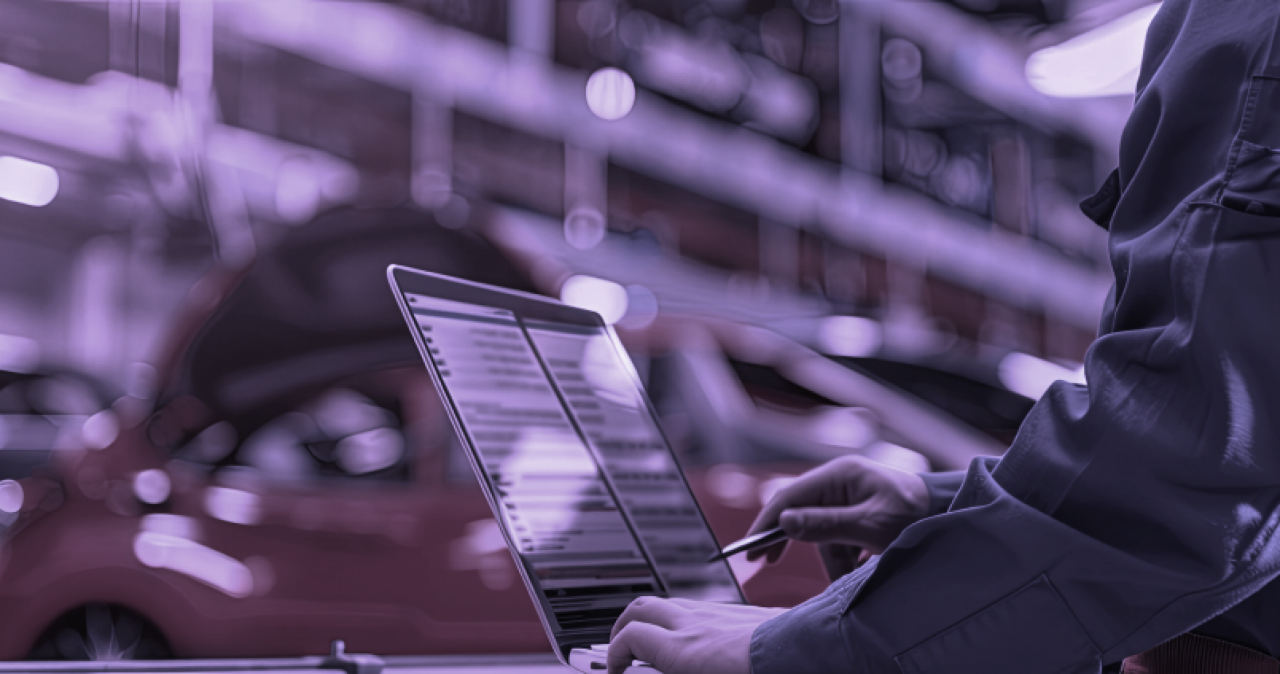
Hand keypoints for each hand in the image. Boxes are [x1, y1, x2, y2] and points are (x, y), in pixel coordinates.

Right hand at [608, 597, 785, 673]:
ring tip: (654, 643)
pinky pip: (700, 607)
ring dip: (653, 620)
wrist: (813, 657)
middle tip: (622, 649)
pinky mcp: (742, 611)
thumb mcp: (703, 673)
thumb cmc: (768, 673)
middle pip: (641, 608)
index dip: (613, 654)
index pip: (629, 638)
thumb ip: (680, 667)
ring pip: (670, 604)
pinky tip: (696, 638)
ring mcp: (719, 613)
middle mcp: (696, 624)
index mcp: (684, 649)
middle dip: (622, 626)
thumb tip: (668, 664)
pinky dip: (684, 619)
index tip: (616, 670)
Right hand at [746, 455, 929, 563]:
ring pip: (820, 531)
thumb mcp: (870, 525)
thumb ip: (826, 524)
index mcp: (839, 475)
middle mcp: (839, 482)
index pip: (790, 496)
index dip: (767, 521)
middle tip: (764, 562)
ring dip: (830, 558)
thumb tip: (785, 522)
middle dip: (788, 539)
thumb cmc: (915, 515)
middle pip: (800, 512)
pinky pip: (838, 537)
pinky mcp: (857, 513)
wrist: (951, 516)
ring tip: (846, 574)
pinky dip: (843, 557)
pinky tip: (855, 568)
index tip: (751, 547)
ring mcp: (848, 498)